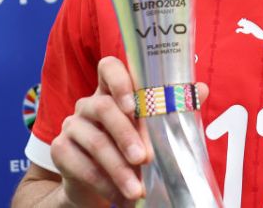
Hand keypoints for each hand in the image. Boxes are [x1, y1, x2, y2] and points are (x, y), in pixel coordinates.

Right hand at [50, 56, 209, 206]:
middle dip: (126, 135)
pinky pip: (79, 163)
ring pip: (94, 141)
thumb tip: (202, 88)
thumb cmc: (132, 149)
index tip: (134, 105)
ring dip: (118, 168)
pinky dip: (102, 181)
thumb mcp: (154, 131)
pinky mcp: (60, 150)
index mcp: (111, 91)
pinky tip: (118, 193)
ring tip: (136, 188)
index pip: (109, 68)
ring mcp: (72, 125)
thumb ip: (174, 108)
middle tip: (144, 158)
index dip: (119, 80)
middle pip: (104, 108)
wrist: (102, 185)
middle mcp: (89, 103)